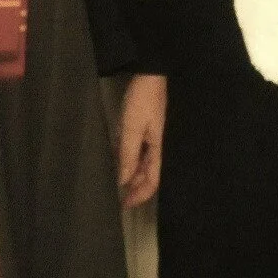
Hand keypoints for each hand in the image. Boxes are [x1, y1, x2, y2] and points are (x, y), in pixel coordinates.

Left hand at [117, 74, 165, 208]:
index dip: (139, 195)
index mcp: (160, 149)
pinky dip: (133, 157)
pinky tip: (121, 159)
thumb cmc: (143, 99)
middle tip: (119, 196)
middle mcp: (160, 146)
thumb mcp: (132, 127)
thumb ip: (127, 155)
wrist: (154, 72)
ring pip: (145, 162)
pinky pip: (143, 149)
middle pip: (149, 174)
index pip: (152, 180)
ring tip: (118, 180)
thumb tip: (123, 180)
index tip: (125, 205)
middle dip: (135, 186)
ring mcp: (156, 136)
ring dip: (132, 172)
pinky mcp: (151, 127)